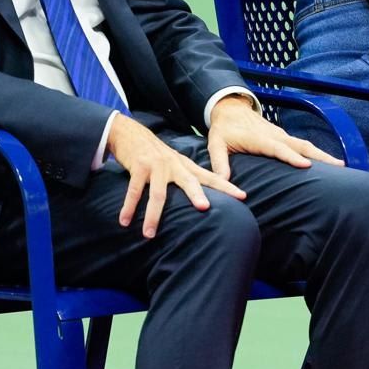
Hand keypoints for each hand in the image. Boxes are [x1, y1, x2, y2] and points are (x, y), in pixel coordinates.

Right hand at [106, 112, 243, 238]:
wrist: (131, 134)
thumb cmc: (157, 156)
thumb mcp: (176, 164)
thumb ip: (187, 179)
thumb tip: (204, 202)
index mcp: (187, 166)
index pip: (211, 177)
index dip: (227, 187)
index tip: (243, 197)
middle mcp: (175, 165)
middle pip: (189, 182)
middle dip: (197, 195)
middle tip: (204, 208)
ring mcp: (157, 166)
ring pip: (157, 193)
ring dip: (153, 215)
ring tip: (149, 235)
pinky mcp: (139, 167)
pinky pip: (134, 191)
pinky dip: (129, 207)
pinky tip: (125, 221)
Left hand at [206, 94, 343, 179]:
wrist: (230, 108)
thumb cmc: (224, 128)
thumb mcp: (216, 144)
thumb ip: (220, 163)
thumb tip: (223, 183)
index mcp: (259, 138)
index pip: (278, 148)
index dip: (291, 156)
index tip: (306, 165)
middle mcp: (275, 135)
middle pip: (301, 145)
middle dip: (320, 155)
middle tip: (339, 167)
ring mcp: (281, 135)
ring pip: (305, 145)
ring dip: (323, 154)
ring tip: (341, 167)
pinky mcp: (284, 137)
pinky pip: (302, 145)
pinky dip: (316, 153)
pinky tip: (326, 163)